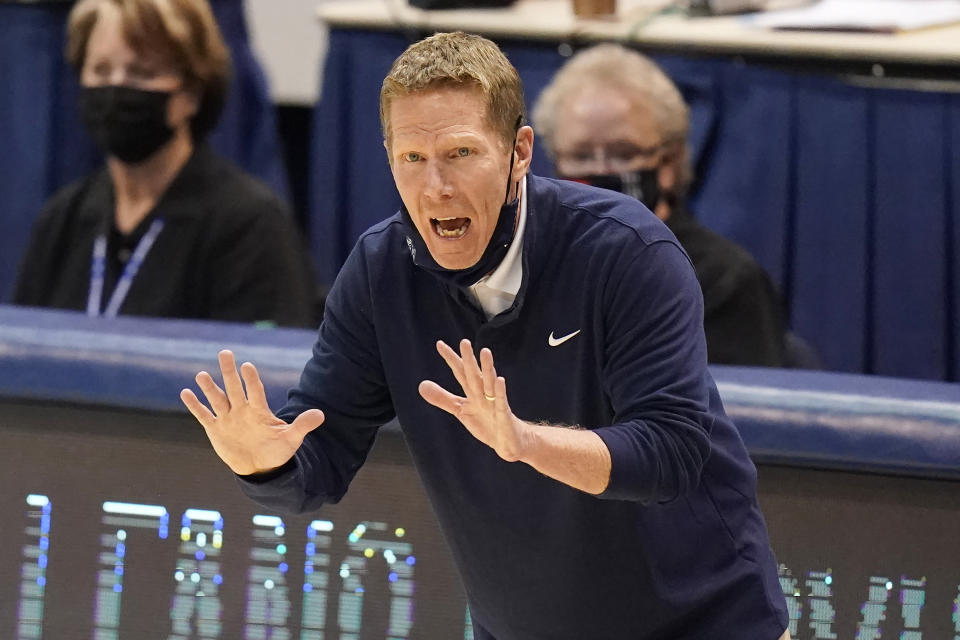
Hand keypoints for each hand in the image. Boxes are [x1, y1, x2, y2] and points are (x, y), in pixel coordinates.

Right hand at [180, 350, 323, 474]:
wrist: (260, 467)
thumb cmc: (277, 450)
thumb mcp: (291, 440)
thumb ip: (302, 426)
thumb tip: (321, 415)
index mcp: (259, 411)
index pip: (255, 392)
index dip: (251, 380)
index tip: (248, 365)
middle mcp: (242, 410)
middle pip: (234, 388)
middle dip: (229, 372)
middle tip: (225, 352)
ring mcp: (227, 418)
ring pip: (217, 399)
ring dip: (209, 388)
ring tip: (201, 374)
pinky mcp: (215, 429)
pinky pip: (204, 415)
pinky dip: (195, 406)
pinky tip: (185, 392)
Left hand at [419, 339, 530, 461]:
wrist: (507, 442)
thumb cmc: (486, 423)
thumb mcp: (461, 410)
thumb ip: (443, 398)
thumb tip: (421, 385)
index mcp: (472, 391)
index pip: (460, 372)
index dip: (450, 358)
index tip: (439, 344)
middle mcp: (483, 393)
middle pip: (474, 374)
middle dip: (469, 359)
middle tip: (464, 342)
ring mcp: (494, 402)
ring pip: (490, 383)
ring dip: (488, 368)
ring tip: (485, 352)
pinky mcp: (503, 414)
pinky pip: (501, 401)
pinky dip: (500, 391)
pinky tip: (500, 379)